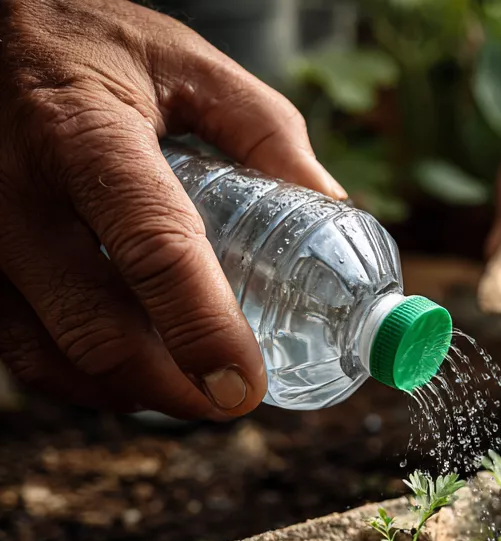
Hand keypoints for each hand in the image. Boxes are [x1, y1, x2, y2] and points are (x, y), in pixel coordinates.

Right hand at [0, 0, 344, 418]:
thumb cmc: (92, 44)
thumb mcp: (187, 65)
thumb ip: (265, 132)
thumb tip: (332, 206)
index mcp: (85, 135)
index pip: (155, 248)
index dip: (204, 329)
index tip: (246, 385)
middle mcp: (17, 193)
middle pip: (96, 327)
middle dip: (173, 386)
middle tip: (233, 400)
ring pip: (51, 355)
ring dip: (129, 391)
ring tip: (192, 391)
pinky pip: (21, 347)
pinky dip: (82, 377)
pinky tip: (134, 373)